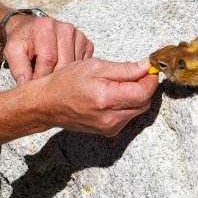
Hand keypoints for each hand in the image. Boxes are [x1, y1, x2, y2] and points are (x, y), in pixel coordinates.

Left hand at [3, 15, 93, 83]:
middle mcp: (65, 28)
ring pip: (74, 65)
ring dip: (64, 75)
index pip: (49, 59)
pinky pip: (83, 63)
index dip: (41, 76)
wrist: (31, 29)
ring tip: (51, 74)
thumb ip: (18, 67)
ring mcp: (78, 35)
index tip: (34, 83)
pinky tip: (62, 68)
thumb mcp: (12, 51)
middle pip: (64, 63)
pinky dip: (74, 70)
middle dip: (53, 77)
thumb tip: (26, 84)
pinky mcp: (86, 42)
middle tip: (43, 83)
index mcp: (46, 27)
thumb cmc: (24, 40)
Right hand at [35, 58, 157, 136]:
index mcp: (106, 99)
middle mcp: (111, 118)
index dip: (151, 79)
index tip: (150, 68)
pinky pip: (128, 116)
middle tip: (136, 72)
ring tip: (121, 83)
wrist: (47, 104)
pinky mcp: (109, 131)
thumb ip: (125, 68)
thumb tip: (147, 66)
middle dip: (145, 86)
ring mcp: (110, 127)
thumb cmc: (66, 82)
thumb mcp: (95, 66)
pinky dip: (128, 104)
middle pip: (144, 102)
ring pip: (138, 109)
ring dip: (137, 95)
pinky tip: (115, 95)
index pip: (144, 92)